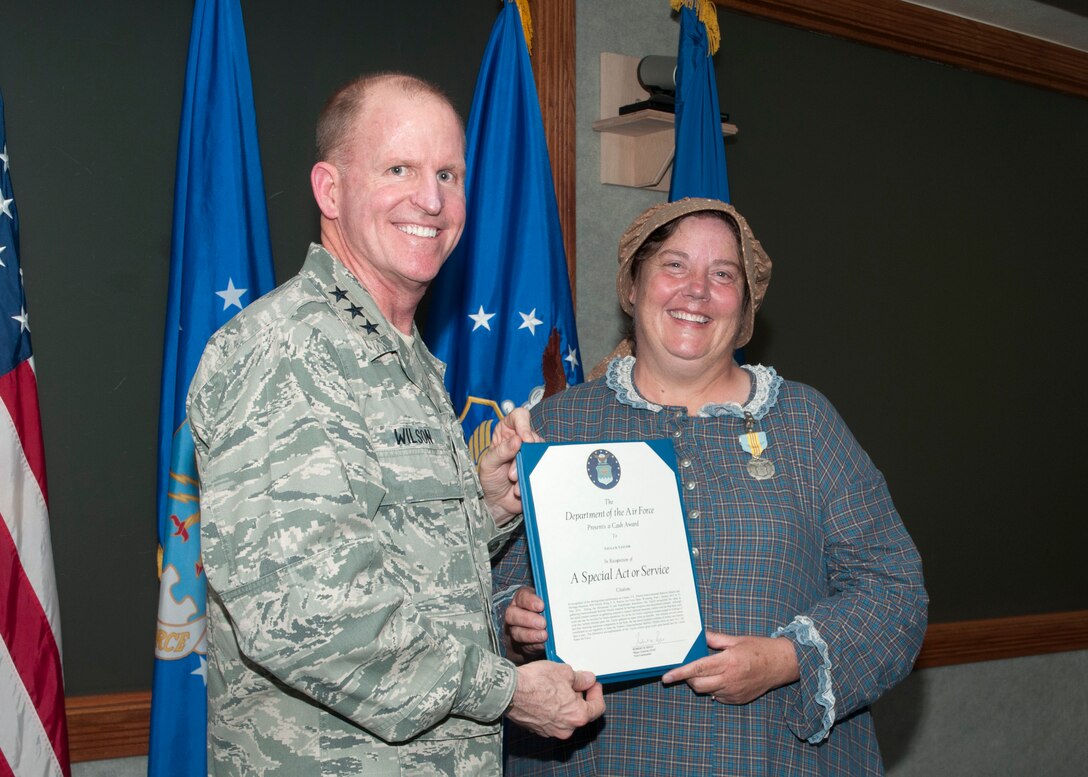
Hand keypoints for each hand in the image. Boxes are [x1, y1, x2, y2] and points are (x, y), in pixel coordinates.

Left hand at [479, 408, 542, 525]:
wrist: (497, 502)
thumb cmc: (489, 479)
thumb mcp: (489, 464)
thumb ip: (501, 451)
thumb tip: (518, 439)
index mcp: (506, 432)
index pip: (519, 416)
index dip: (524, 425)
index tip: (524, 440)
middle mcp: (521, 440)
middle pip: (533, 437)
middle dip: (523, 456)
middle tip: (511, 473)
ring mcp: (532, 454)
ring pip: (539, 453)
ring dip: (526, 469)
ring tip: (513, 481)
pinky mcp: (539, 468)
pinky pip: (543, 468)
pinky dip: (532, 479)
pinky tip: (520, 487)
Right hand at [503, 586, 547, 663]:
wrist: (536, 625)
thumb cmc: (543, 609)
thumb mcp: (545, 600)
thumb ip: (549, 601)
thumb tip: (558, 603)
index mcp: (521, 599)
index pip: (522, 597)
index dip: (530, 601)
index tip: (541, 606)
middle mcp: (514, 613)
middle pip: (513, 615)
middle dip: (528, 619)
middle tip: (542, 623)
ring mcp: (515, 629)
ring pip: (517, 633)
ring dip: (531, 635)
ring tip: (544, 635)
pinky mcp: (521, 644)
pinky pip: (525, 646)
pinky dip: (535, 645)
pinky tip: (543, 644)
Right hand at [506, 661, 604, 738]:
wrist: (508, 691)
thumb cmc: (536, 681)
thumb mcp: (564, 672)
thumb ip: (580, 678)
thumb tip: (588, 679)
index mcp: (578, 716)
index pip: (598, 708)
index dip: (597, 692)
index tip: (593, 683)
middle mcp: (566, 729)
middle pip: (581, 713)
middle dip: (580, 697)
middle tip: (575, 681)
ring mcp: (551, 731)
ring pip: (565, 717)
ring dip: (566, 703)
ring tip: (558, 686)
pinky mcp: (538, 729)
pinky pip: (551, 719)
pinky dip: (552, 709)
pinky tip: (546, 694)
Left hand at [661, 631, 799, 704]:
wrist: (781, 664)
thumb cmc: (759, 649)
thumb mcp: (736, 640)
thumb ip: (714, 639)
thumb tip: (698, 636)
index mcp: (728, 662)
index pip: (697, 669)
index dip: (679, 673)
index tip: (666, 677)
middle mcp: (729, 679)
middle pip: (698, 684)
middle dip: (688, 678)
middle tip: (690, 669)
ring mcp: (733, 692)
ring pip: (707, 692)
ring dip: (702, 683)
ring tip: (710, 671)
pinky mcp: (738, 700)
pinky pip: (718, 697)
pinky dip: (714, 689)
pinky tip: (722, 679)